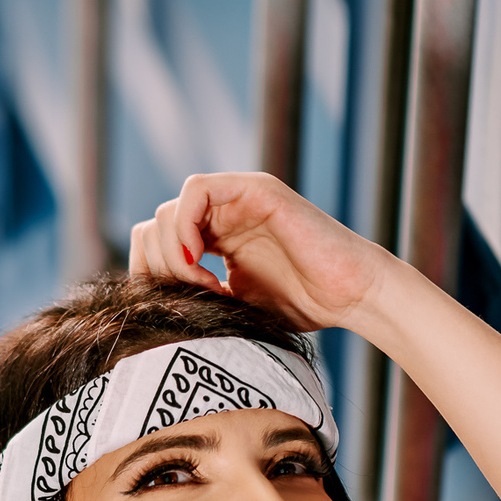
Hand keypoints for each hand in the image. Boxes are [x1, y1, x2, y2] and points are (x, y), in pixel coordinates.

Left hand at [128, 173, 382, 331]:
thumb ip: (199, 297)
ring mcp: (237, 198)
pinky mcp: (254, 190)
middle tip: (190, 299)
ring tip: (205, 287)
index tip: (169, 307)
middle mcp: (221, 213)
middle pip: (155, 227)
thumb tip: (153, 311)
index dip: (150, 273)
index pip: (155, 242)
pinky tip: (201, 263)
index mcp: (215, 237)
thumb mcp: (235, 307)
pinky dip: (186, 226)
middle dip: (160, 268)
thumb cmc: (304, 306)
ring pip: (169, 210)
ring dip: (174, 254)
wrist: (350, 296)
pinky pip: (196, 190)